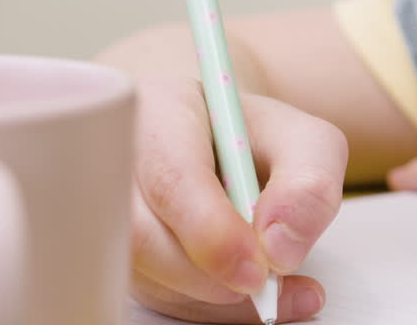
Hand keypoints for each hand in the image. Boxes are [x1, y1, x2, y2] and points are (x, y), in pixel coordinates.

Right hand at [128, 75, 347, 322]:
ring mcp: (106, 211)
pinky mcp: (116, 256)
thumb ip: (310, 183)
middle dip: (208, 273)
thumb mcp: (308, 143)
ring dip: (213, 294)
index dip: (211, 230)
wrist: (227, 150)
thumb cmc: (261, 140)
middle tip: (266, 283)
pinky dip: (208, 308)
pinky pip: (154, 295)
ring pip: (144, 274)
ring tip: (279, 287)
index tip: (258, 267)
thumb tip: (279, 247)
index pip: (170, 176)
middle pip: (141, 234)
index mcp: (162, 112)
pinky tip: (258, 300)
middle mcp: (116, 160)